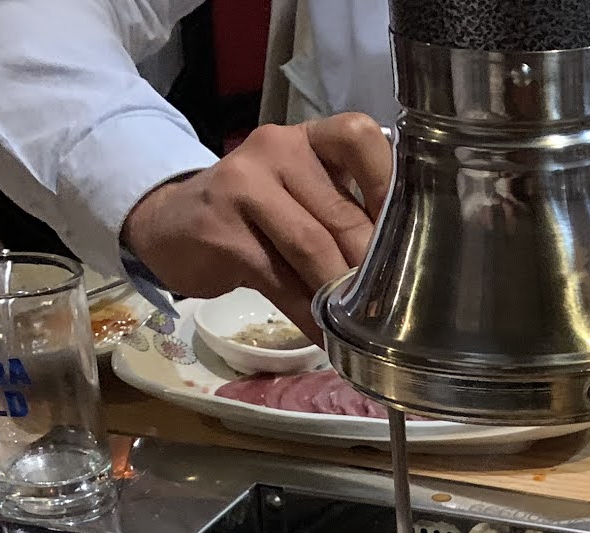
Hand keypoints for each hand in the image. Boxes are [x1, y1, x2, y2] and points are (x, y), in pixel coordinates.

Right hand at [121, 113, 391, 340]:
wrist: (172, 222)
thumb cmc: (255, 213)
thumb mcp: (301, 197)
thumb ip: (346, 213)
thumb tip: (408, 269)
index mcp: (308, 139)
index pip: (361, 139)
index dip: (392, 190)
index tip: (418, 237)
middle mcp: (278, 150)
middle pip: (343, 213)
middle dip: (373, 267)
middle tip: (396, 308)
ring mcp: (243, 186)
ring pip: (312, 247)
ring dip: (342, 296)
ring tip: (363, 329)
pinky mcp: (222, 232)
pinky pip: (279, 281)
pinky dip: (308, 316)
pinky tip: (325, 337)